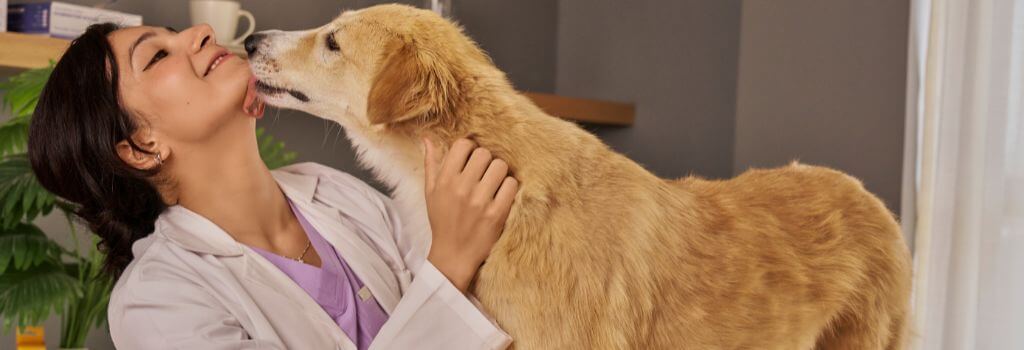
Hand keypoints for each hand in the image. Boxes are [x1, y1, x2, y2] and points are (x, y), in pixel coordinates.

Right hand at [423, 137, 517, 292]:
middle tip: (483, 174)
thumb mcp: (430, 192)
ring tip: (493, 184)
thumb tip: (428, 138)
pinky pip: (511, 184)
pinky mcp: (497, 214)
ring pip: (500, 166)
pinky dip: (509, 187)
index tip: (470, 161)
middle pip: (484, 153)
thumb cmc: (442, 220)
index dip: (469, 150)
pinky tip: (501, 195)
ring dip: (499, 173)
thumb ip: (431, 163)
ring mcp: (480, 201)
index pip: (463, 145)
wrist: (454, 255)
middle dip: (485, 162)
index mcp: (444, 180)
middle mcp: (461, 188)